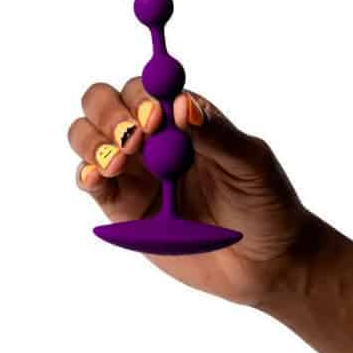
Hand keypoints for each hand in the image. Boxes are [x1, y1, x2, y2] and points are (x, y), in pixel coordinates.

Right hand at [68, 78, 311, 305]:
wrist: (264, 263)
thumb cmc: (266, 206)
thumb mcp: (251, 165)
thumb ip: (217, 136)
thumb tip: (180, 105)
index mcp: (186, 120)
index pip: (148, 88)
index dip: (143, 96)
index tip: (154, 118)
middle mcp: (155, 140)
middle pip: (106, 104)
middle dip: (110, 115)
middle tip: (132, 141)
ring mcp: (136, 174)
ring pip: (88, 138)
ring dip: (92, 142)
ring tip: (118, 163)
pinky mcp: (124, 210)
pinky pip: (93, 184)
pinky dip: (86, 176)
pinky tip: (98, 178)